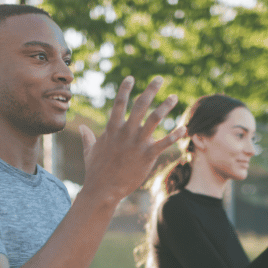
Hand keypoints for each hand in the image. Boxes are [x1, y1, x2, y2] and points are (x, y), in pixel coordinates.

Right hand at [78, 76, 184, 201]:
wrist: (102, 190)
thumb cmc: (95, 171)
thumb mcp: (89, 151)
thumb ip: (88, 137)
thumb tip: (83, 128)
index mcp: (112, 129)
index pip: (119, 103)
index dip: (125, 89)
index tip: (131, 78)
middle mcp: (126, 132)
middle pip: (140, 105)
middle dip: (150, 90)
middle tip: (160, 78)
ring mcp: (137, 143)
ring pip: (154, 119)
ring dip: (165, 106)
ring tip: (174, 97)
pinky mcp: (147, 155)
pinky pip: (164, 142)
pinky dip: (175, 135)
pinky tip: (184, 128)